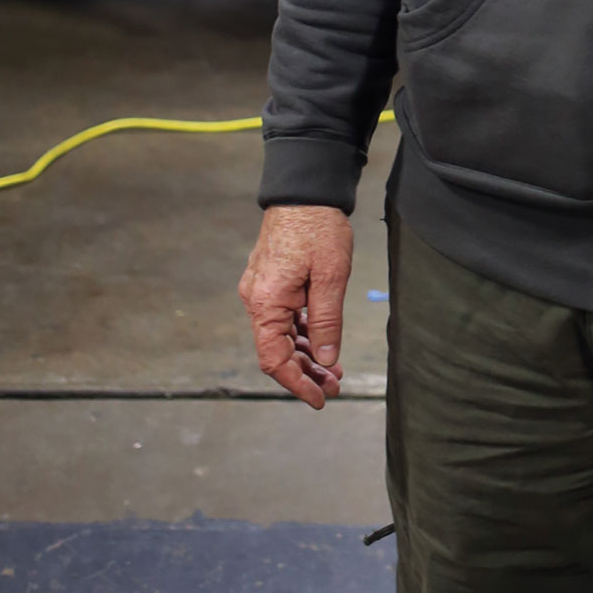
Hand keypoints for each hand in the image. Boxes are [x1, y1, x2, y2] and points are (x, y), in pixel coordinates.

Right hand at [239, 204, 355, 406]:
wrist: (305, 193)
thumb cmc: (318, 230)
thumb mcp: (330, 278)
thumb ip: (326, 322)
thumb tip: (328, 360)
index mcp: (265, 304)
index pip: (274, 359)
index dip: (296, 383)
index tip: (320, 399)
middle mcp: (256, 301)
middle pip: (278, 351)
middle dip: (306, 372)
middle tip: (336, 388)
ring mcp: (262, 292)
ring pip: (282, 336)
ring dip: (306, 355)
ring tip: (334, 371)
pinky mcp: (271, 283)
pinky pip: (284, 319)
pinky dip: (302, 334)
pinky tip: (323, 345)